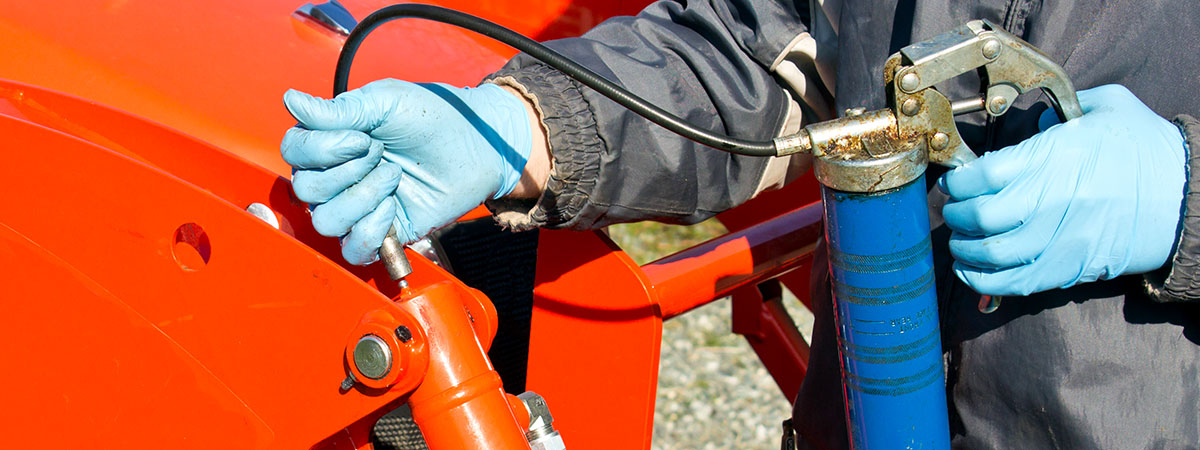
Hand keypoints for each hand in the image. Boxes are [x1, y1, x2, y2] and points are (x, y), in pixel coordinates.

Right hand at [280, 79, 532, 264]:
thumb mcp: (386, 102)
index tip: (361, 137)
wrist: (475, 145)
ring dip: (360, 199)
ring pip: (325, 222)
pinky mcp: (383, 233)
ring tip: (394, 177)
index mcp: (332, 141)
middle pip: (304, 189)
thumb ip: (340, 109)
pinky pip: (353, 250)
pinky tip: (392, 209)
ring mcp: (358, 207)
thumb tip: (290, 100)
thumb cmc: (432, 117)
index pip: (293, 151)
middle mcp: (338, 176)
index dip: (321, 149)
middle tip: (383, 155)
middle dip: (347, 171)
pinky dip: (370, 231)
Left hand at [939, 85, 1186, 295]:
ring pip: (992, 253)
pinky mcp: (1070, 267)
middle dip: (958, 214)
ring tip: (961, 240)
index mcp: (1055, 156)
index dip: (959, 180)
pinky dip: (983, 280)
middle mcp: (1053, 199)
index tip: (955, 181)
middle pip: (981, 216)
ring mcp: (1061, 237)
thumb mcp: (1108, 108)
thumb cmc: (1148, 149)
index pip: (983, 174)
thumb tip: (1034, 120)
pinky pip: (1015, 282)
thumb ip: (1064, 108)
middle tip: (955, 210)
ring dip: (965, 248)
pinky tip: (970, 270)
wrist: (1190, 196)